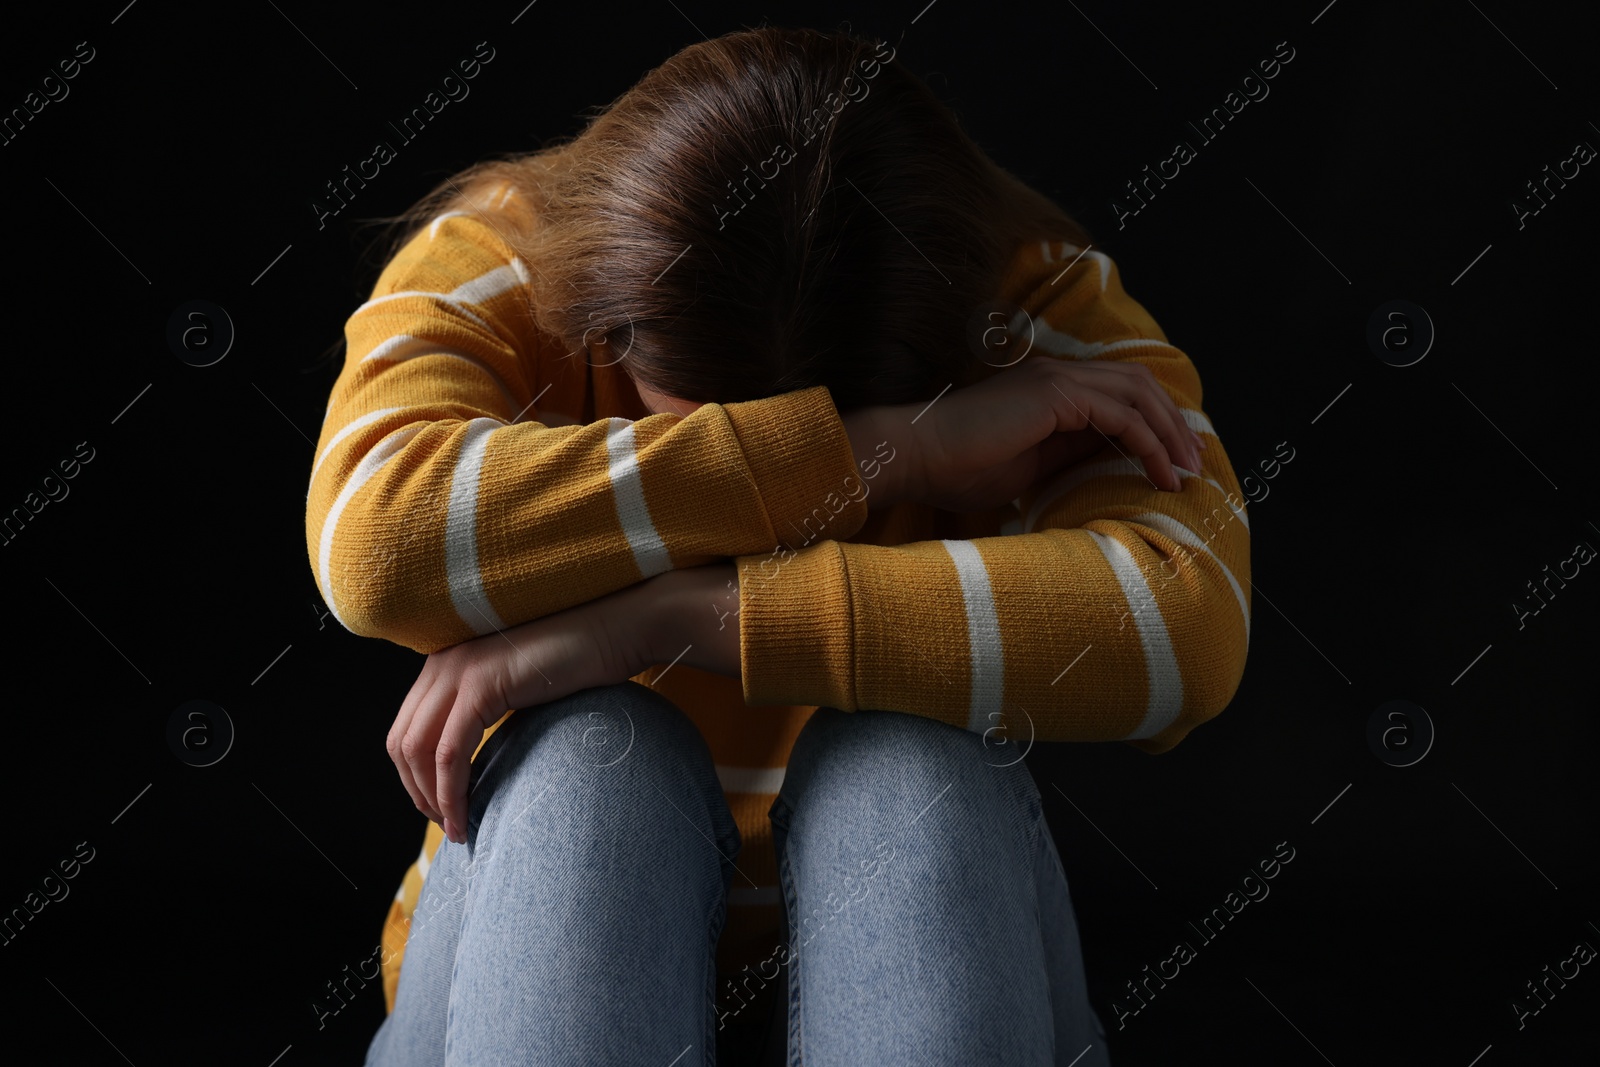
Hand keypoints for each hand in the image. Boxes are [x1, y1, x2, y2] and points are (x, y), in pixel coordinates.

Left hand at [386, 581, 660, 844]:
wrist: (614, 633)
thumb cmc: (579, 665)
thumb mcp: (517, 691)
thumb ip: (485, 714)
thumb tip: (469, 766)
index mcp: (445, 664)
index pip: (406, 730)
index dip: (414, 777)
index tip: (440, 808)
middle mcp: (441, 664)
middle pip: (401, 743)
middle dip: (418, 792)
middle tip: (447, 824)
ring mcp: (458, 672)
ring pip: (418, 751)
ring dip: (432, 798)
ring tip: (457, 827)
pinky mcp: (480, 686)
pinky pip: (449, 753)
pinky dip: (451, 791)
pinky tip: (466, 813)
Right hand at [889, 354, 1206, 511]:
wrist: (914, 456)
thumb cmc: (955, 470)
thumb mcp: (1028, 466)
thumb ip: (1069, 454)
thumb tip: (1112, 459)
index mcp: (1047, 389)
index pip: (1118, 394)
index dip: (1154, 424)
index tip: (1175, 461)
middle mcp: (1057, 374)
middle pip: (1138, 386)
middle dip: (1173, 425)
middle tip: (1194, 464)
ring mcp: (1056, 379)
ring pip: (1138, 394)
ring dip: (1169, 433)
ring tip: (1186, 471)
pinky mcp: (1056, 395)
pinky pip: (1122, 415)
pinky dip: (1148, 443)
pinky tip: (1160, 472)